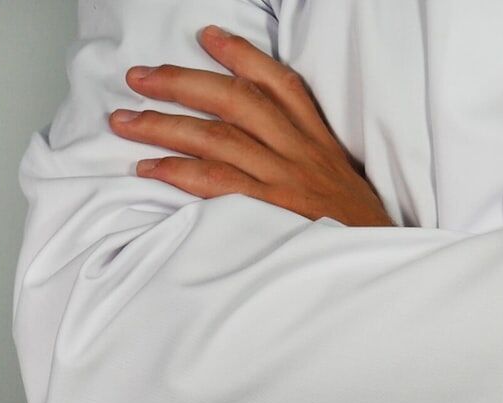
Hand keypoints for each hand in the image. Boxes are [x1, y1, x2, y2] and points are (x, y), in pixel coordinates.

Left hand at [108, 24, 392, 226]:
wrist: (378, 265)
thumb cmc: (356, 231)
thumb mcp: (342, 182)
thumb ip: (308, 158)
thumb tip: (261, 143)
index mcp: (319, 142)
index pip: (281, 85)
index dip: (242, 55)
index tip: (208, 37)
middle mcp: (300, 153)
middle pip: (236, 101)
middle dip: (182, 82)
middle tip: (139, 77)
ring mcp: (285, 181)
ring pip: (217, 137)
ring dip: (164, 124)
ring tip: (124, 120)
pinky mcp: (270, 212)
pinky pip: (216, 183)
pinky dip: (178, 172)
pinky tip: (149, 167)